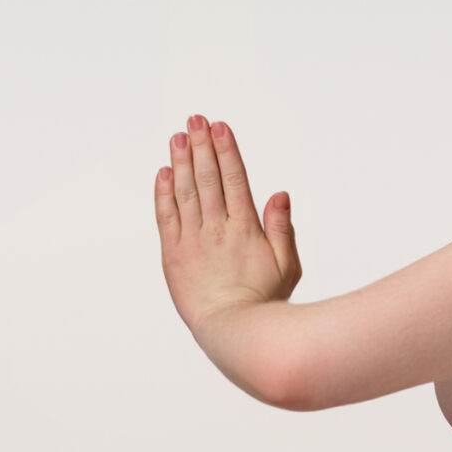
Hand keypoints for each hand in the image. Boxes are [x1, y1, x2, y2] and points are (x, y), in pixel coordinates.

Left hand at [154, 114, 301, 336]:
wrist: (235, 331)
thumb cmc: (266, 301)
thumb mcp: (288, 265)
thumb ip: (282, 227)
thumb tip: (279, 192)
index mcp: (246, 228)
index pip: (235, 179)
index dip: (227, 150)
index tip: (219, 127)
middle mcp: (217, 229)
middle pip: (208, 178)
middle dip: (201, 146)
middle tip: (194, 119)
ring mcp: (193, 241)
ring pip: (185, 192)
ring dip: (181, 162)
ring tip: (177, 137)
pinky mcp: (173, 255)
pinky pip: (166, 217)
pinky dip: (164, 193)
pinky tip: (164, 173)